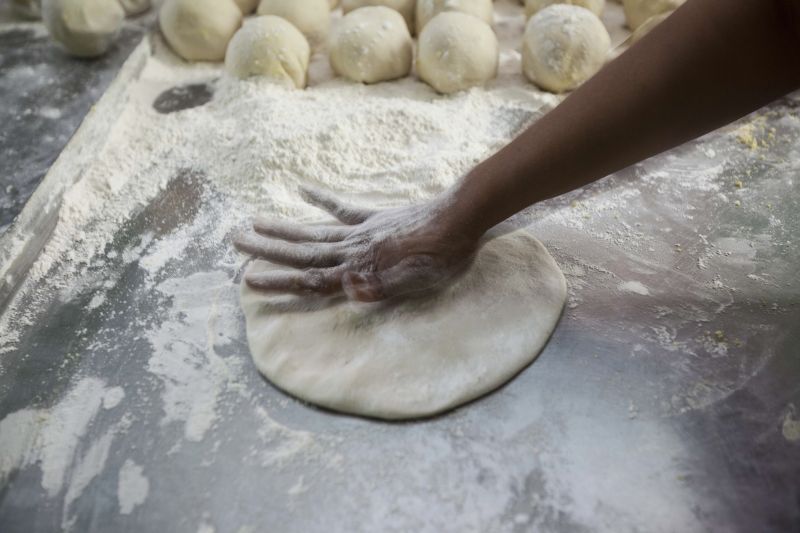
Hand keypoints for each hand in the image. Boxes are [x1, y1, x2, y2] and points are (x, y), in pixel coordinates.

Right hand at [234, 187, 479, 301]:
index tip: (250, 281)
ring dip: (283, 229)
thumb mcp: (416, 282)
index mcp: (361, 268)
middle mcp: (354, 248)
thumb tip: (345, 290)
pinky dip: (320, 199)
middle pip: (304, 251)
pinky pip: (342, 208)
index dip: (281, 281)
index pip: (313, 278)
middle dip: (268, 250)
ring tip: (254, 222)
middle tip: (235, 242)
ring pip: (314, 231)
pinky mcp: (376, 217)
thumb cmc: (442, 258)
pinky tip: (301, 188)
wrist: (460, 219)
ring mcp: (362, 230)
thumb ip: (380, 287)